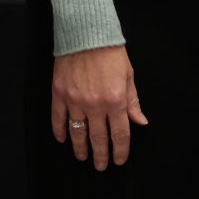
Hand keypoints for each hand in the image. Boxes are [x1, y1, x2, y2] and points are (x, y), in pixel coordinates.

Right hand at [51, 45, 146, 170]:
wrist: (86, 32)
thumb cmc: (110, 52)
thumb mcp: (128, 76)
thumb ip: (133, 102)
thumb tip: (140, 122)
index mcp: (116, 100)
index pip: (120, 133)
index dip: (120, 150)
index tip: (119, 160)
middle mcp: (95, 104)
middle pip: (98, 138)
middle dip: (101, 155)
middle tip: (101, 165)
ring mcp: (75, 100)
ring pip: (77, 132)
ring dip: (80, 148)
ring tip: (82, 157)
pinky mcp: (59, 94)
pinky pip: (58, 118)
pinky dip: (60, 131)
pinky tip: (63, 139)